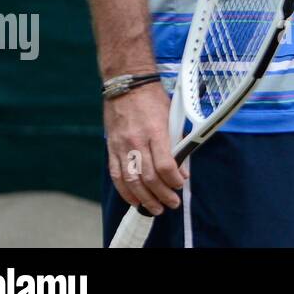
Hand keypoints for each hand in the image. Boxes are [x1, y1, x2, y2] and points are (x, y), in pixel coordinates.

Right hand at [104, 81, 185, 214]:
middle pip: (148, 176)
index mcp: (156, 131)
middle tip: (172, 203)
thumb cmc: (153, 99)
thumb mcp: (171, 116)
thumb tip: (182, 169)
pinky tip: (134, 200)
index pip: (164, 163)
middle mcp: (137, 141)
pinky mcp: (112, 149)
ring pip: (131, 180)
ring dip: (145, 198)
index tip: (180, 185)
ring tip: (156, 208)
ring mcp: (122, 146)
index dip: (173, 179)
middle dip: (162, 194)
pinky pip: (117, 175)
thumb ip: (176, 143)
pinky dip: (125, 191)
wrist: (127, 85)